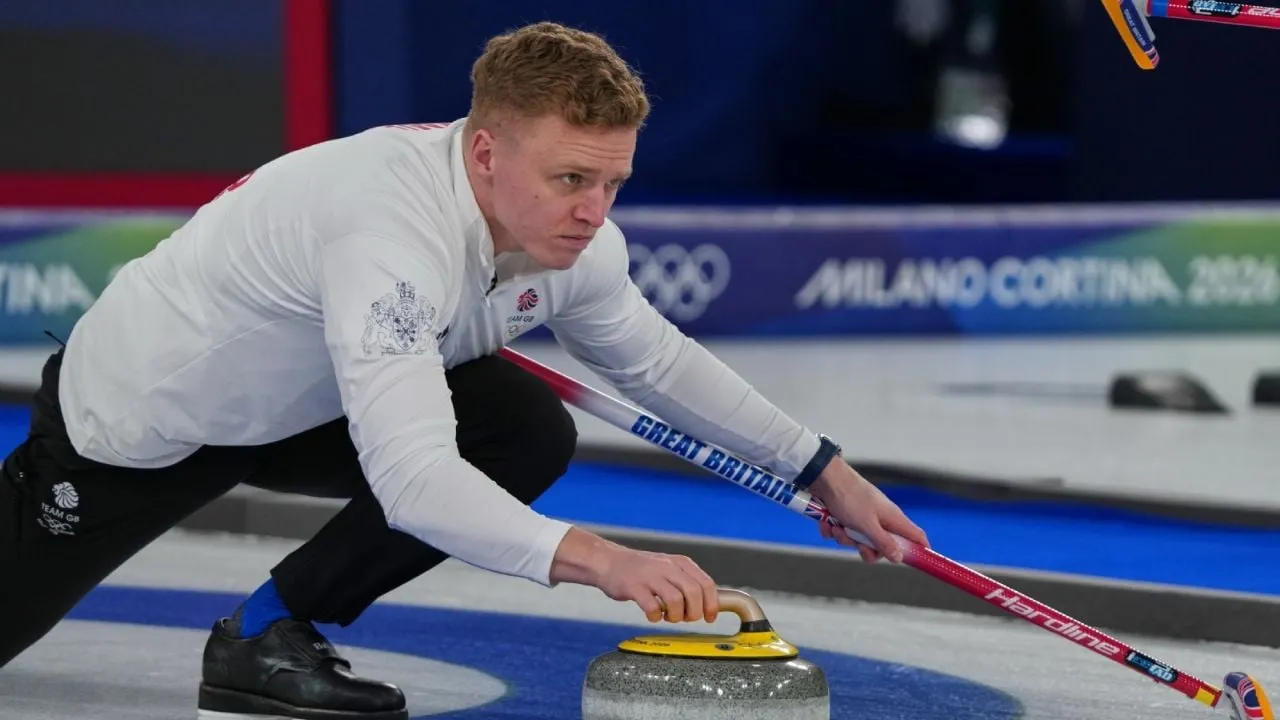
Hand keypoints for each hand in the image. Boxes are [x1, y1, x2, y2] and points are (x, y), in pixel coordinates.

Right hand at [549, 527, 719, 622]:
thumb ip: (686, 582)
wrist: (608, 562)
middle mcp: (667, 566)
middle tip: (686, 619)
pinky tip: (653, 615)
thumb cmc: (640, 570)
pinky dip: (656, 616)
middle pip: (694, 593)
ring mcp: (650, 576)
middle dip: (694, 612)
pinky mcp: (634, 587)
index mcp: (680, 563)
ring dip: (676, 616)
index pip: (706, 583)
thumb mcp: (668, 568)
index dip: (711, 604)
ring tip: (668, 616)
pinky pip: (652, 607)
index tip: (710, 618)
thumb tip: (707, 603)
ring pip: (676, 600)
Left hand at [809, 459, 928, 562]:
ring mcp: (863, 516)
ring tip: (837, 527)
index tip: (916, 564)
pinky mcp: (846, 515)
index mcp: (893, 518)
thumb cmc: (849, 497)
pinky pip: (842, 532)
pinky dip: (833, 529)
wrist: (824, 478)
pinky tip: (828, 522)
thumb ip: (884, 543)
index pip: (916, 536)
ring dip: (845, 538)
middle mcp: (880, 518)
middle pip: (882, 546)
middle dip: (866, 549)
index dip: (919, 550)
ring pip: (859, 540)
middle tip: (857, 543)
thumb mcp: (867, 525)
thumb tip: (899, 558)